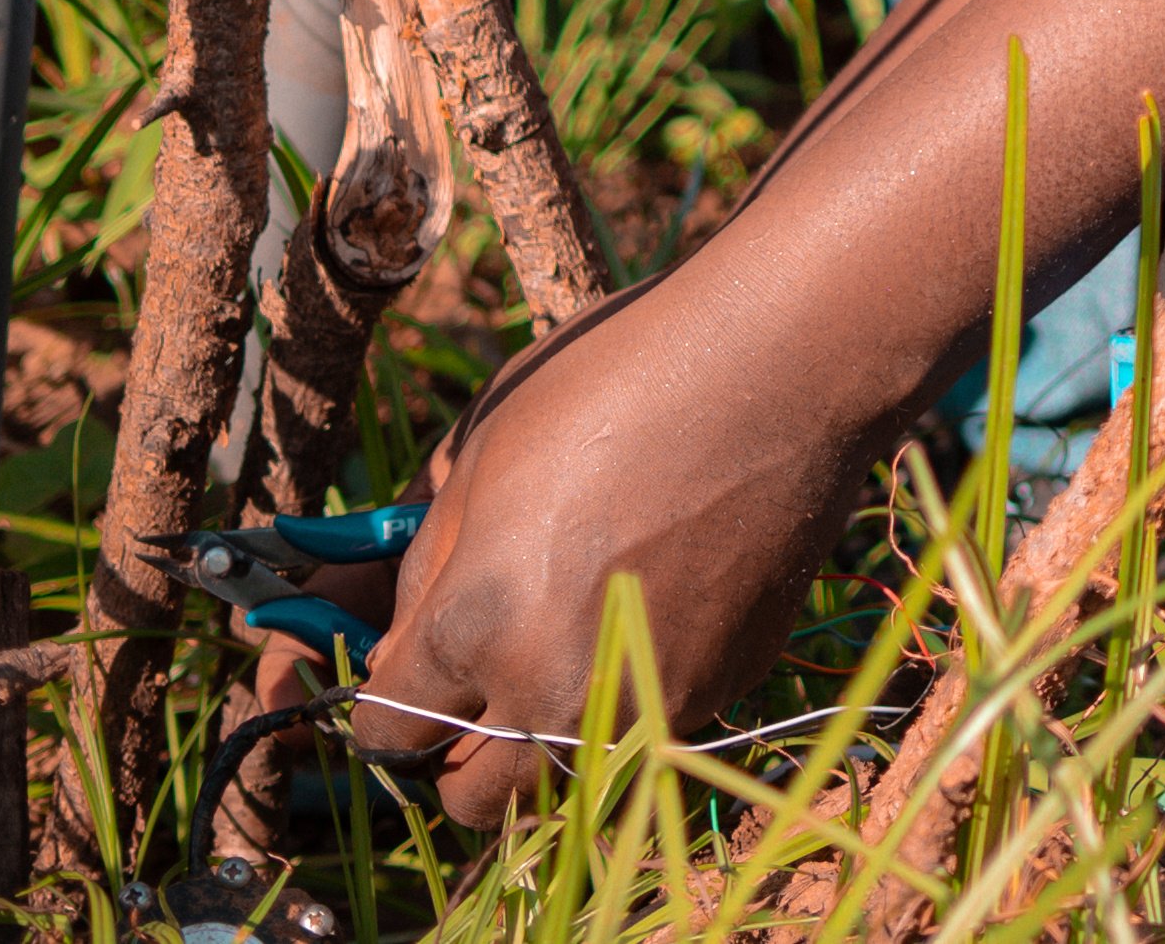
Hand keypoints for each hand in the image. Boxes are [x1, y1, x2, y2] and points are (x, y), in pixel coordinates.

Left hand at [348, 259, 904, 828]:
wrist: (781, 366)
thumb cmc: (615, 378)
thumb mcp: (478, 451)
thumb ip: (421, 565)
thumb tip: (390, 638)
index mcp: (473, 626)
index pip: (383, 732)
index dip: (386, 694)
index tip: (410, 664)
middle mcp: (552, 690)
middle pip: (467, 797)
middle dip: (456, 749)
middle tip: (477, 679)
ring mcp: (646, 703)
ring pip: (560, 785)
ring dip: (541, 745)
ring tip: (561, 652)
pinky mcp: (721, 690)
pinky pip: (646, 733)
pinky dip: (629, 701)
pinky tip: (652, 608)